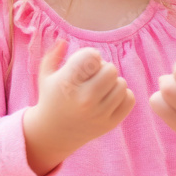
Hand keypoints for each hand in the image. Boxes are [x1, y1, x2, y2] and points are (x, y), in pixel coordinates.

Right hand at [23, 39, 134, 175]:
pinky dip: (122, 95)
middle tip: (93, 76)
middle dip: (103, 68)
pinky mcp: (110, 124)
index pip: (92, 56)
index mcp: (67, 84)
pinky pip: (129, 99)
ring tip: (101, 87)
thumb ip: (53, 55)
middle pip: (111, 69)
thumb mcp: (45, 75)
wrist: (53, 134)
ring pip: (121, 84)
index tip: (84, 64)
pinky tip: (109, 97)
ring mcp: (98, 114)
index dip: (90, 55)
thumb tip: (63, 41)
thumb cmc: (51, 98)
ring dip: (113, 82)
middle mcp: (84, 100)